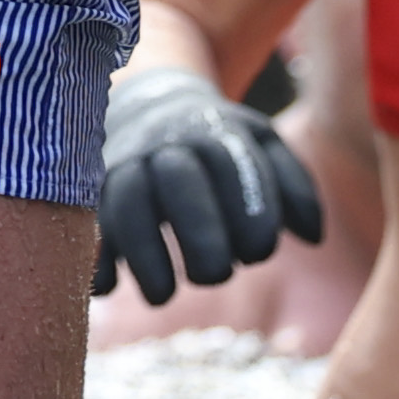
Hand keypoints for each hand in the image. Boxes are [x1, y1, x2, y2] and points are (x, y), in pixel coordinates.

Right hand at [96, 63, 327, 303]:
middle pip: (179, 183)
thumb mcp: (261, 145)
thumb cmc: (219, 142)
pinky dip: (93, 256)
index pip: (235, 169)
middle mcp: (166, 145)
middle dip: (200, 234)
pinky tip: (109, 286)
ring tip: (163, 296)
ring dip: (143, 254)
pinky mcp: (91, 190)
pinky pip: (86, 223)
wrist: (149, 102)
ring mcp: (124, 165)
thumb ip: (294, 186)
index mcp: (216, 133)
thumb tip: (312, 238)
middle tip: (215, 275)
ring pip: (125, 204)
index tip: (257, 252)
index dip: (250, 215)